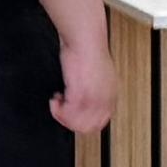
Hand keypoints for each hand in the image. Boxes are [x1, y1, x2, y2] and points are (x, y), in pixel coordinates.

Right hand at [51, 19, 116, 136]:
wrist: (85, 40)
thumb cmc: (89, 52)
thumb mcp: (99, 75)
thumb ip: (96, 91)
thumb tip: (83, 102)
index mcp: (111, 95)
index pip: (101, 121)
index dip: (84, 122)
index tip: (73, 114)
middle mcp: (104, 100)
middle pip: (90, 126)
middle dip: (72, 123)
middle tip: (62, 112)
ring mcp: (93, 99)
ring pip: (77, 123)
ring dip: (63, 117)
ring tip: (57, 104)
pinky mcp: (80, 94)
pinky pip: (67, 113)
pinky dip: (57, 110)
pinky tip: (54, 99)